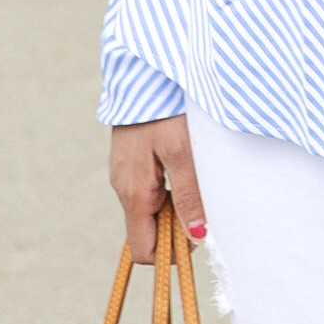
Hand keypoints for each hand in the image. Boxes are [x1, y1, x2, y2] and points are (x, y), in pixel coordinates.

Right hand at [109, 115, 206, 264]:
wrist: (143, 71)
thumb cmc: (163, 108)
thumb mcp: (181, 151)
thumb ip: (189, 195)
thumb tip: (197, 237)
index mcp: (133, 193)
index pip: (142, 250)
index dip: (170, 252)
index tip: (196, 233)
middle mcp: (123, 187)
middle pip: (148, 230)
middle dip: (176, 225)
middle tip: (200, 197)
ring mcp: (125, 173)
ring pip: (151, 208)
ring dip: (175, 204)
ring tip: (194, 173)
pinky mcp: (131, 159)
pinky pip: (150, 187)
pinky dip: (169, 185)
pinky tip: (183, 161)